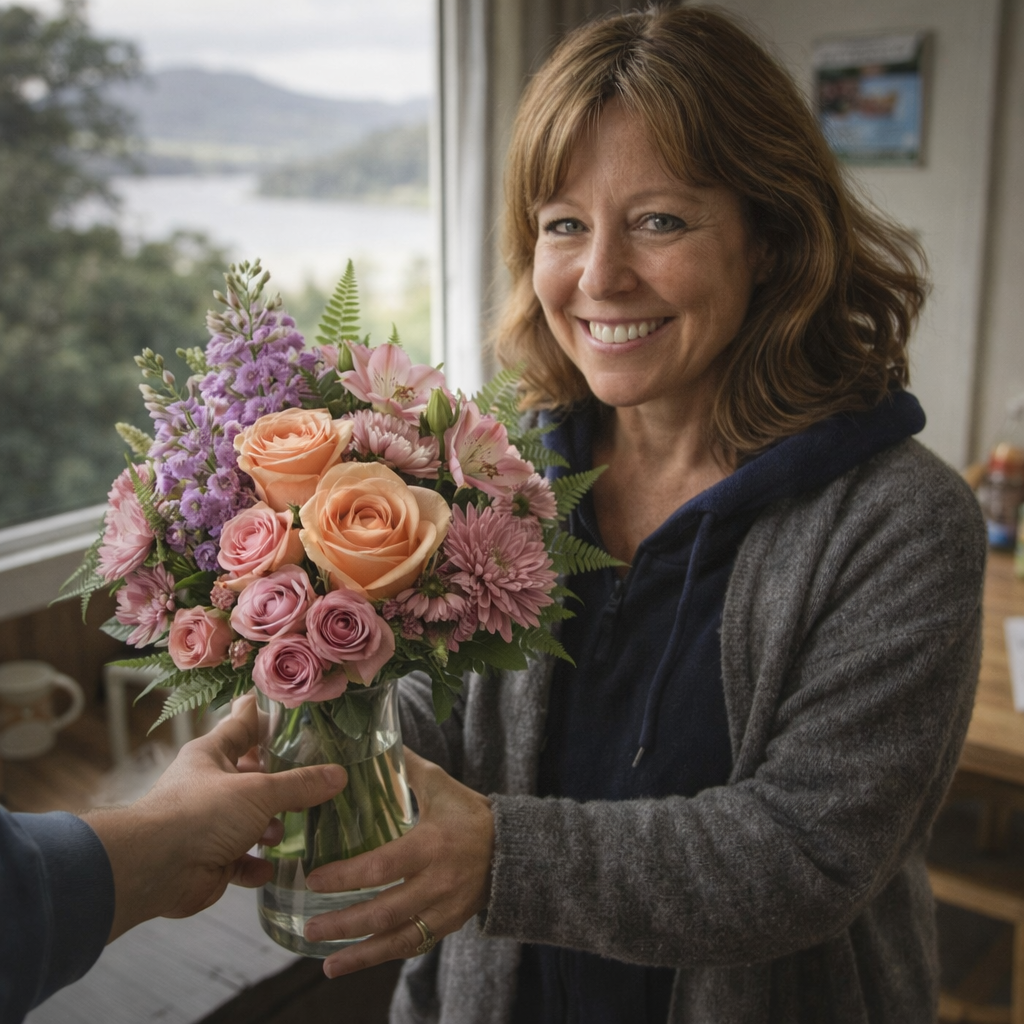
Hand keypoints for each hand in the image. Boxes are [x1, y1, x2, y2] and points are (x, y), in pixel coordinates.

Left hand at [85, 692, 346, 941]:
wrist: (154, 869)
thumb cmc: (201, 812)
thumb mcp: (259, 791)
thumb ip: (300, 784)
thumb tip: (339, 775)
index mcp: (212, 755)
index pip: (242, 725)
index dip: (265, 716)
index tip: (289, 709)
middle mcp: (208, 785)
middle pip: (249, 775)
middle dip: (278, 782)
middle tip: (311, 780)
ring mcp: (207, 824)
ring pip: (246, 820)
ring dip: (269, 826)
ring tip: (287, 829)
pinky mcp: (208, 859)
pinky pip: (239, 860)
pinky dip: (255, 864)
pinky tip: (269, 867)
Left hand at [302, 748, 493, 977]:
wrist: (514, 850)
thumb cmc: (471, 814)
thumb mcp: (441, 785)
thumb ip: (407, 768)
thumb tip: (376, 741)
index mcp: (432, 844)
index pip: (383, 865)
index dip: (347, 876)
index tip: (315, 879)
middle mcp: (438, 881)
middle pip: (385, 910)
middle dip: (344, 923)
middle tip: (310, 927)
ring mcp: (445, 909)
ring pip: (398, 938)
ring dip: (360, 954)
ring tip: (328, 964)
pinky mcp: (449, 926)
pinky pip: (412, 946)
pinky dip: (382, 956)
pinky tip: (356, 962)